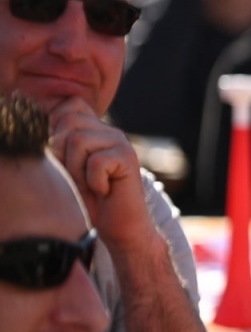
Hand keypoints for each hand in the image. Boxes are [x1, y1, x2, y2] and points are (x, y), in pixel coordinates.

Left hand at [49, 98, 151, 248]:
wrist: (118, 226)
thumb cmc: (90, 199)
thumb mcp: (67, 167)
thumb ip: (59, 141)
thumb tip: (42, 122)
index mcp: (95, 130)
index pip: (70, 105)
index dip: (57, 127)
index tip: (65, 158)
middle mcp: (109, 131)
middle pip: (69, 121)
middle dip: (62, 152)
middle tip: (78, 175)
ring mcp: (120, 142)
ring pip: (79, 141)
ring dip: (77, 170)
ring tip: (91, 184)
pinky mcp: (128, 158)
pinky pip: (96, 161)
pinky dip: (93, 181)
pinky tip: (104, 190)